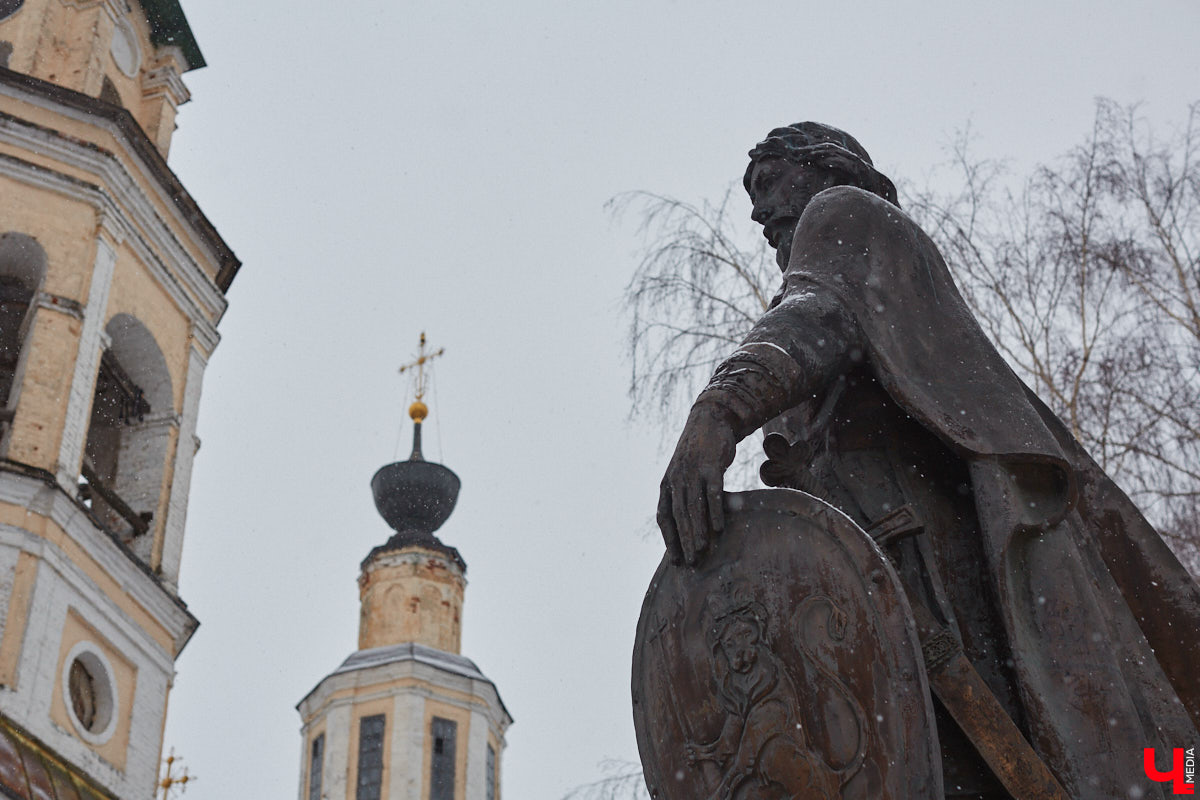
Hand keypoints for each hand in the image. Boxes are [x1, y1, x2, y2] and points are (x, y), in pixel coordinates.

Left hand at [658, 403, 737, 566]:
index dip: (669, 539)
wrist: (709, 420)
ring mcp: (692, 471)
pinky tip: (719, 527)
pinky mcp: (710, 465)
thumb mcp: (685, 474)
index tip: (676, 560)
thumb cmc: (699, 454)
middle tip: (692, 563)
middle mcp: (676, 479)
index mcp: (667, 484)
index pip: (664, 517)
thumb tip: (691, 526)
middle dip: (684, 541)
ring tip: (702, 550)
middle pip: (679, 515)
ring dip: (698, 530)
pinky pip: (712, 492)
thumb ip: (685, 497)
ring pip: (693, 506)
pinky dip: (714, 510)